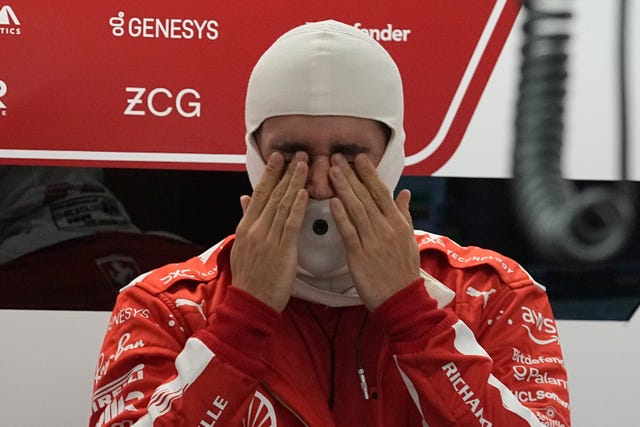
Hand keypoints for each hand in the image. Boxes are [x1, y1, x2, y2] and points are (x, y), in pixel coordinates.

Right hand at [230, 152, 308, 310]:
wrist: (250, 302)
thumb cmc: (250, 277)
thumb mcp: (241, 245)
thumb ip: (245, 219)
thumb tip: (243, 198)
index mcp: (246, 227)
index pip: (259, 194)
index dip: (270, 174)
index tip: (278, 157)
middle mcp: (256, 229)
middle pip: (272, 194)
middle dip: (286, 172)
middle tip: (298, 154)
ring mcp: (268, 239)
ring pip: (282, 205)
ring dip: (294, 183)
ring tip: (305, 165)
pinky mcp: (282, 250)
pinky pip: (290, 224)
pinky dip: (297, 207)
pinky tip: (304, 193)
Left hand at [329, 153, 419, 309]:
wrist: (401, 299)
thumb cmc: (403, 270)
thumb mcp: (409, 239)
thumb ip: (404, 214)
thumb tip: (405, 192)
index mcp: (397, 223)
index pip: (381, 192)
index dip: (369, 174)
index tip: (359, 158)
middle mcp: (386, 228)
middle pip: (366, 196)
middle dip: (351, 175)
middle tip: (337, 157)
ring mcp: (372, 241)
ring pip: (356, 209)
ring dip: (343, 188)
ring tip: (331, 171)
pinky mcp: (359, 256)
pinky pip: (349, 232)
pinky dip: (341, 216)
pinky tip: (332, 201)